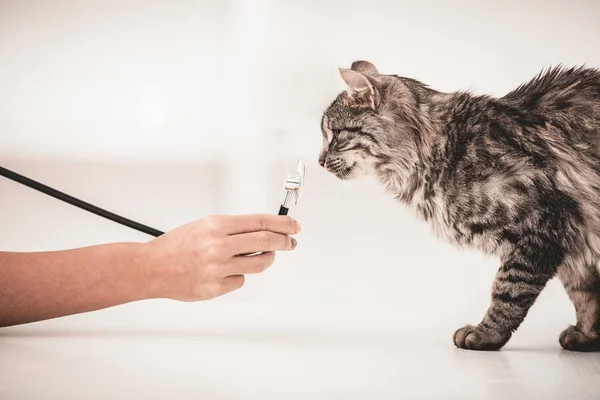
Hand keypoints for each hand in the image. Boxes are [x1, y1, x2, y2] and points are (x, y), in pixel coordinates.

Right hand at [142, 214, 300, 300]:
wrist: (152, 268)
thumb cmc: (176, 246)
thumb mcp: (204, 226)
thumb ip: (232, 229)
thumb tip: (262, 231)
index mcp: (216, 226)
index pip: (259, 222)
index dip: (282, 223)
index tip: (293, 225)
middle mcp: (218, 245)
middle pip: (265, 241)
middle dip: (284, 241)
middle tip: (291, 242)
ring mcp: (217, 268)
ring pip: (258, 264)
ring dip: (267, 259)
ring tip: (265, 256)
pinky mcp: (215, 288)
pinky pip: (240, 280)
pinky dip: (239, 275)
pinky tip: (226, 272)